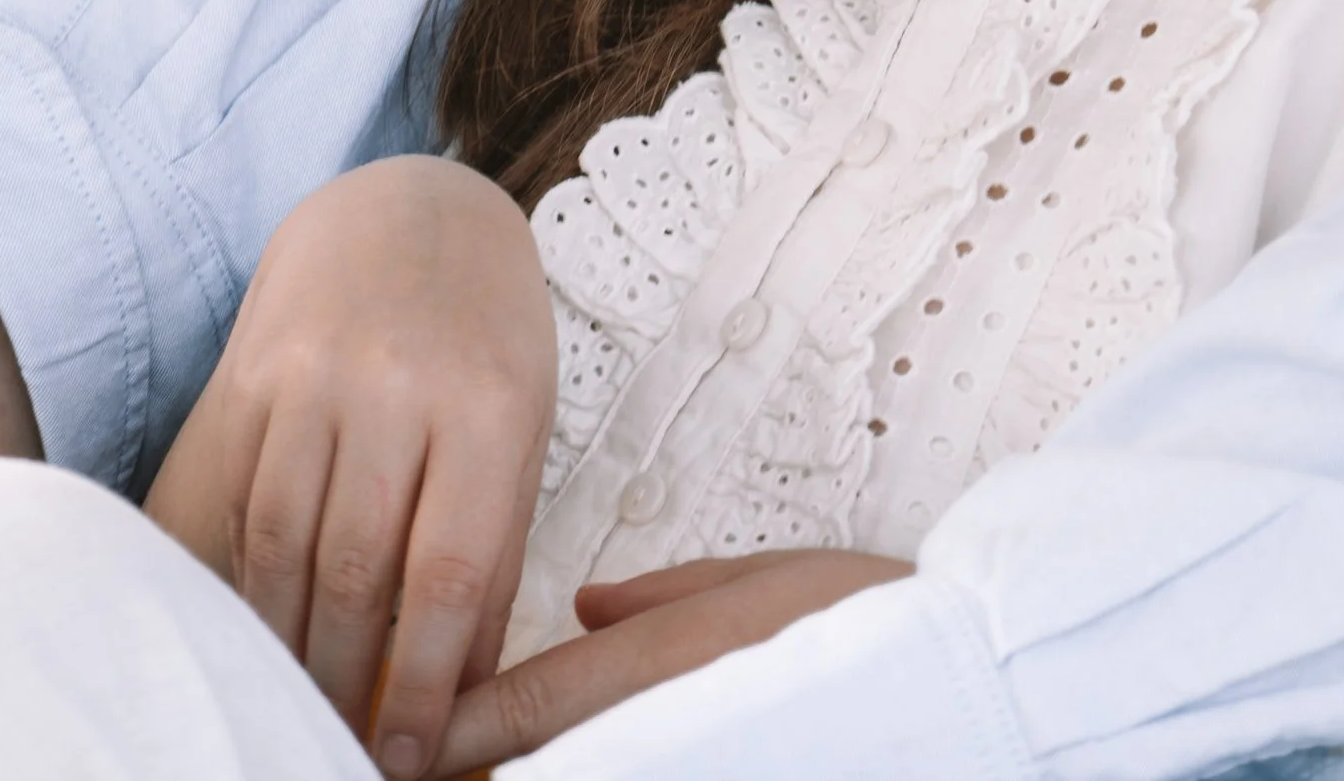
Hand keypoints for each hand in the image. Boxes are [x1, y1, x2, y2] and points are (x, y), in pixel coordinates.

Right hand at [144, 155, 556, 778]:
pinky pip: (243, 509)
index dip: (426, 685)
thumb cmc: (484, 337)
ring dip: (288, 651)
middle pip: (358, 575)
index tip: (406, 761)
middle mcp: (400, 387)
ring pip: (287, 552)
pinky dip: (250, 588)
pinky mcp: (255, 378)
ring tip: (297, 713)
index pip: (450, 573)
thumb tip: (465, 695)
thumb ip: (495, 553)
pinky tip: (260, 637)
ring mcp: (318, 378)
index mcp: (489, 404)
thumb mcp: (525, 427)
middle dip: (345, 686)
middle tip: (340, 755)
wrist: (407, 213)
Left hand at [429, 551, 908, 772]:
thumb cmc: (863, 620)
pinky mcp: (709, 779)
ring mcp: (677, 769)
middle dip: (462, 765)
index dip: (439, 727)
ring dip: (528, 771)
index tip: (390, 733)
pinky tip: (563, 767)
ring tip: (466, 769)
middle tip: (400, 759)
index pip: (511, 707)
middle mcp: (645, 737)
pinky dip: (586, 772)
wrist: (952, 682)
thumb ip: (658, 601)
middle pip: (524, 769)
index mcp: (649, 669)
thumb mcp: (754, 581)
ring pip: (566, 779)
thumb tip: (586, 608)